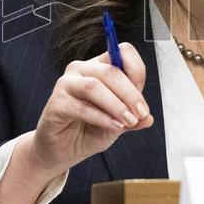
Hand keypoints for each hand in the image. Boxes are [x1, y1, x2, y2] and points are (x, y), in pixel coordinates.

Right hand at [0, 43, 152, 203]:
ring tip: (128, 121)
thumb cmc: (89, 130)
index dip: (136, 72)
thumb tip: (148, 118)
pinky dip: (102, 118)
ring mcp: (66, 84)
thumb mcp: (119, 123)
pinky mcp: (56, 102)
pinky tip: (113, 127)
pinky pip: (82, 107)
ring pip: (95, 86)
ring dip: (116, 105)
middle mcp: (82, 70)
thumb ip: (133, 117)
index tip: (143, 102)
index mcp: (99, 66)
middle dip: (130, 94)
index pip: (121, 53)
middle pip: (110, 70)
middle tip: (140, 114)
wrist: (63, 151)